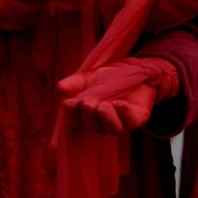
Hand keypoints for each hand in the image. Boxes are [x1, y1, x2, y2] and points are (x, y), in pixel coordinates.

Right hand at [57, 56, 178, 133]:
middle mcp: (102, 124)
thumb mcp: (90, 77)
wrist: (137, 70)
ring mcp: (120, 124)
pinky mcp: (137, 120)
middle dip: (88, 114)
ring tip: (103, 105)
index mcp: (87, 116)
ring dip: (105, 117)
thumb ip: (76, 82)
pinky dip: (124, 113)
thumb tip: (59, 87)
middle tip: (87, 101)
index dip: (71, 113)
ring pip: (110, 128)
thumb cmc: (110, 77)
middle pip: (91, 125)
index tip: (68, 102)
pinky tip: (119, 104)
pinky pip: (129, 121)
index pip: (75, 120)